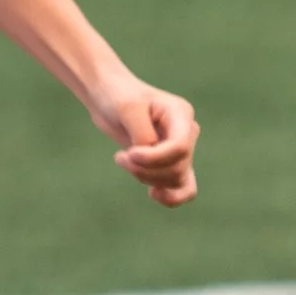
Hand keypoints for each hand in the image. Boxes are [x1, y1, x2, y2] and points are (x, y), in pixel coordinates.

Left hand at [94, 80, 199, 206]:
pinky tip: (154, 194)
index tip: (130, 154)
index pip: (180, 147)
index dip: (155, 158)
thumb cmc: (118, 97)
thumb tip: (152, 156)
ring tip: (123, 160)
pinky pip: (184, 188)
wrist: (109, 99)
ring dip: (145, 177)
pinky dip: (172, 197)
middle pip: (177, 166)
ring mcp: (180, 149)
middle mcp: (186, 132)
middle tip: (121, 157)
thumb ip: (142, 134)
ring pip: (175, 179)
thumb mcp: (127, 109)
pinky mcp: (170, 162)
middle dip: (146, 169)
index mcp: (181, 113)